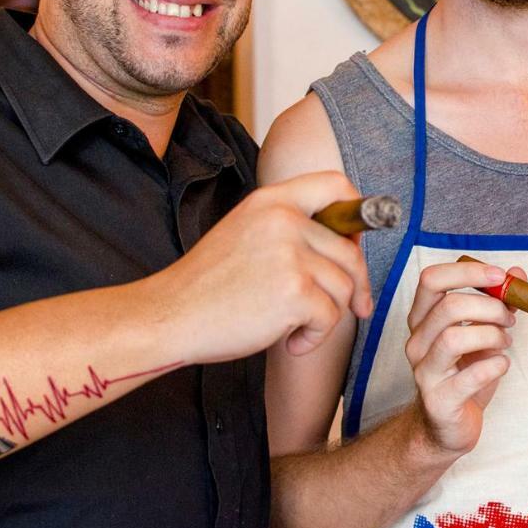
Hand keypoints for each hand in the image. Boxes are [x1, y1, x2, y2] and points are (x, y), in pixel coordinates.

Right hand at [157, 171, 372, 362]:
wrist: (171, 315)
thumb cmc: (208, 284)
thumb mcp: (245, 232)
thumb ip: (289, 227)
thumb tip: (349, 242)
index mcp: (271, 201)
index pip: (335, 184)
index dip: (356, 212)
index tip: (356, 241)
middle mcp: (284, 220)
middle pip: (350, 250)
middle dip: (356, 284)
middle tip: (355, 305)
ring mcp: (290, 255)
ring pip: (344, 287)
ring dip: (326, 316)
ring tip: (295, 327)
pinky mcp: (294, 292)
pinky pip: (330, 318)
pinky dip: (314, 338)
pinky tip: (289, 342)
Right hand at [403, 260, 516, 456]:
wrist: (446, 426)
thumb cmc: (463, 374)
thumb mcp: (481, 333)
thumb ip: (497, 303)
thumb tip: (518, 274)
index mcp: (423, 319)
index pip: (431, 279)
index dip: (467, 272)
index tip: (498, 276)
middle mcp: (417, 342)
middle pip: (448, 307)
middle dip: (489, 307)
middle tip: (509, 319)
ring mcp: (424, 372)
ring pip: (454, 339)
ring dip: (491, 336)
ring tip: (504, 343)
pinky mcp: (438, 400)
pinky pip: (470, 376)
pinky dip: (495, 366)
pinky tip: (501, 366)